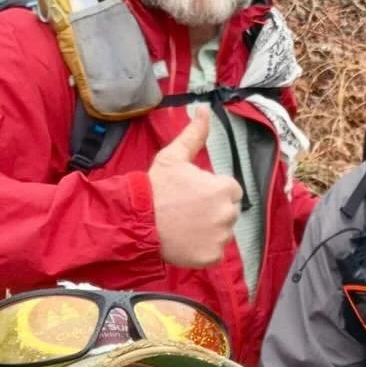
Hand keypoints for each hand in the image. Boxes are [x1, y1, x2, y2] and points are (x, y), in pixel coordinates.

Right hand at [148, 109, 242, 267]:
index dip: (211, 191)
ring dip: (207, 230)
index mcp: (224, 188)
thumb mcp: (174, 156)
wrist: (136, 220)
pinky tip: (185, 241)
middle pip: (227, 212)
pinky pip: (213, 253)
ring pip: (221, 233)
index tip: (192, 194)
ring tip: (183, 225)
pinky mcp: (212, 257)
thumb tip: (205, 109)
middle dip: (211, 211)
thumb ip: (195, 135)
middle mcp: (228, 213)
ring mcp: (221, 237)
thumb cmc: (155, 187)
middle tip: (185, 210)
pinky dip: (202, 250)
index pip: (229, 190)